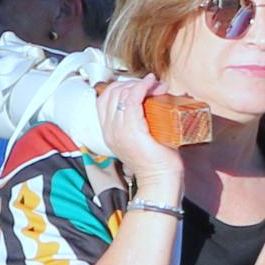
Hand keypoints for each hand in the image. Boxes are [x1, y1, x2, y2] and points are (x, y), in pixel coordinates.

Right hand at [97, 74, 187, 203]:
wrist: (161, 180)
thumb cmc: (157, 162)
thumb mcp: (142, 138)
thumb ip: (139, 123)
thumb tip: (153, 101)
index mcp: (109, 132)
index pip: (104, 99)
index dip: (120, 86)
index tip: (139, 86)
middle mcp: (109, 131)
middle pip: (112, 93)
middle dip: (133, 83)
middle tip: (152, 85)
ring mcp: (118, 131)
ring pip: (122, 94)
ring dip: (140, 84)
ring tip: (156, 86)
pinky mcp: (131, 130)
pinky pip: (132, 100)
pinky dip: (142, 88)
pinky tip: (151, 84)